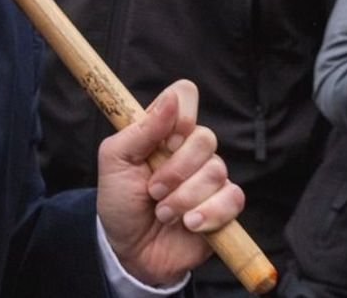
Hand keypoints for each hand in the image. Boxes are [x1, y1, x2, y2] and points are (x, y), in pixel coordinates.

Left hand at [96, 80, 244, 286]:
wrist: (129, 250)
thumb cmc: (120, 202)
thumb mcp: (115, 162)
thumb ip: (140, 130)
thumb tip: (170, 98)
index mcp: (163, 131)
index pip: (185, 96)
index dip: (182, 114)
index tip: (168, 139)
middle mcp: (190, 149)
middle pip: (205, 138)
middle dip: (175, 170)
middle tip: (153, 190)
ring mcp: (210, 177)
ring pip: (215, 172)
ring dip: (183, 198)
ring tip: (163, 213)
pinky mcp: (225, 206)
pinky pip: (232, 198)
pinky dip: (206, 214)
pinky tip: (188, 224)